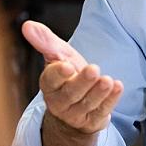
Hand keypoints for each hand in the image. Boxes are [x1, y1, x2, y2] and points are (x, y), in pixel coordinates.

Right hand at [22, 20, 122, 134]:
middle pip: (71, 93)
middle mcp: (60, 101)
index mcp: (49, 85)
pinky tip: (117, 87)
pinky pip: (102, 112)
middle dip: (82, 82)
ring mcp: (76, 113)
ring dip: (98, 92)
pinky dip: (111, 100)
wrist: (79, 104)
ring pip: (87, 104)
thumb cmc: (68, 76)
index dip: (58, 73)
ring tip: (107, 80)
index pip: (50, 80)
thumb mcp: (59, 57)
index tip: (66, 65)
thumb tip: (27, 25)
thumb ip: (45, 41)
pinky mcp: (92, 120)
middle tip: (94, 69)